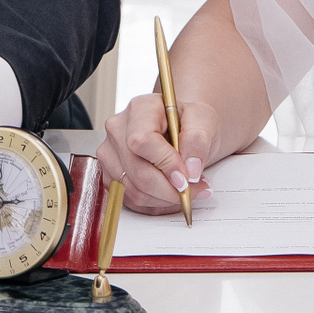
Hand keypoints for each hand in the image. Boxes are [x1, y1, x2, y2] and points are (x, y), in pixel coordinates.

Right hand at [96, 91, 218, 214]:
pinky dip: (155, 203)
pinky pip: (131, 201)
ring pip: (134, 191)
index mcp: (139, 109)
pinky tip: (170, 193)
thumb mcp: (203, 120)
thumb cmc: (188, 122)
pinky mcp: (110, 175)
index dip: (165, 164)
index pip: (142, 140)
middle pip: (138, 172)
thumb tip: (190, 169)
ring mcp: (110, 154)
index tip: (186, 178)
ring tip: (186, 190)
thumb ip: (198, 141)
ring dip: (165, 199)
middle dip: (170, 190)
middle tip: (195, 189)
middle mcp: (118, 130)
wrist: (181, 129)